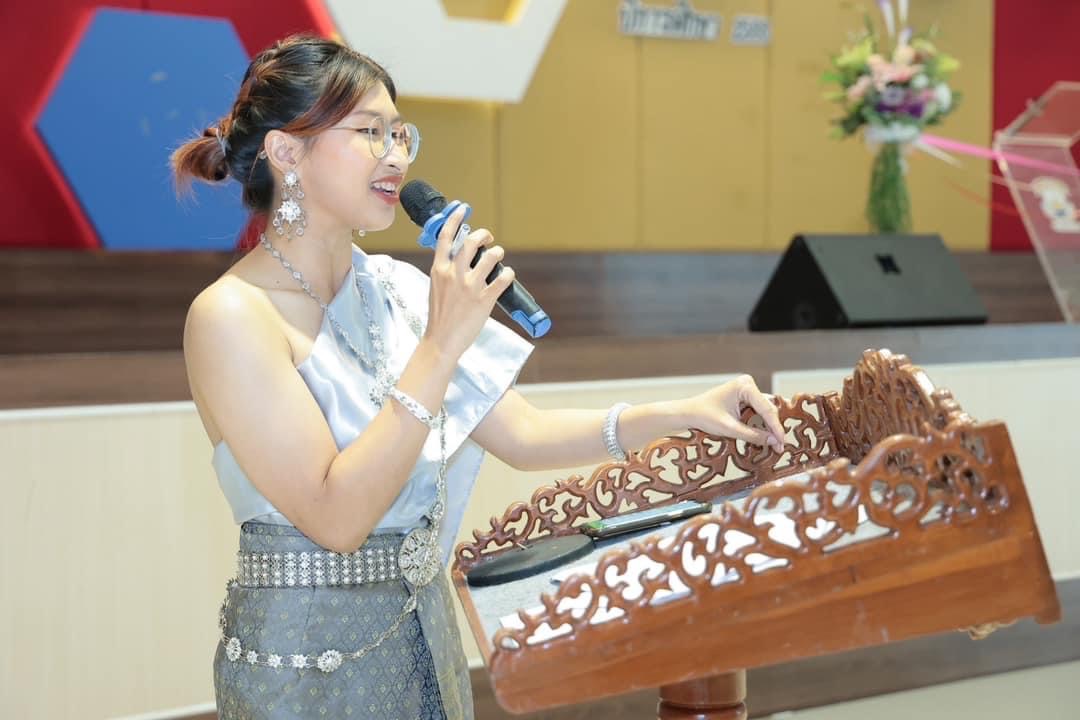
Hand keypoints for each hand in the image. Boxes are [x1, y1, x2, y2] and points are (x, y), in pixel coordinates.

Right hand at [423, 205, 514, 359]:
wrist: (442, 341)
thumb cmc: (440, 316)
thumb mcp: (436, 287)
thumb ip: (446, 272)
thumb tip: (459, 258)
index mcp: (439, 270)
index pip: (444, 238)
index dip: (455, 220)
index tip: (463, 209)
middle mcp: (454, 275)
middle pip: (471, 242)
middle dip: (484, 235)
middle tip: (489, 239)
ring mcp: (470, 287)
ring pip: (491, 257)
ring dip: (498, 253)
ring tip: (499, 258)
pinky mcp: (484, 299)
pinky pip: (503, 278)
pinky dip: (508, 274)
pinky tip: (507, 276)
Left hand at [683, 375, 784, 451]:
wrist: (688, 413)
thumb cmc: (704, 416)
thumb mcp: (729, 428)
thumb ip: (753, 435)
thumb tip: (774, 442)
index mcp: (745, 386)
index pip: (766, 409)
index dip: (776, 428)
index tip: (782, 443)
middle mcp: (748, 385)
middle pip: (768, 410)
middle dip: (773, 429)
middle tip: (779, 447)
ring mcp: (747, 390)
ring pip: (764, 412)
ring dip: (768, 428)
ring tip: (774, 445)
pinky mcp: (744, 398)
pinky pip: (757, 412)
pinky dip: (760, 424)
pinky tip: (765, 437)